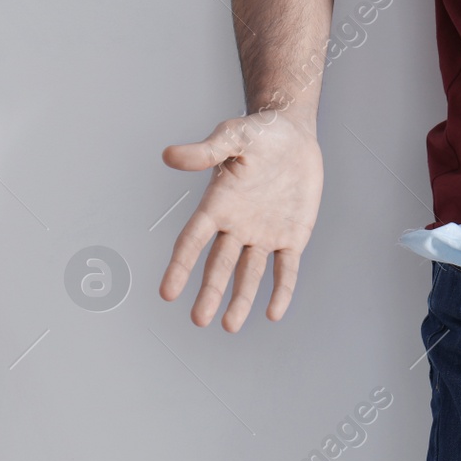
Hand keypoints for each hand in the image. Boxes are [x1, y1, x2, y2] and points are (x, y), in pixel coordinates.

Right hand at [159, 109, 323, 330]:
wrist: (293, 134)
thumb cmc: (258, 133)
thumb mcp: (233, 136)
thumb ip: (205, 151)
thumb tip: (169, 155)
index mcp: (217, 205)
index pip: (192, 241)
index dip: (180, 266)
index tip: (167, 293)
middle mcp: (236, 226)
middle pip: (219, 265)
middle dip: (210, 292)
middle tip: (199, 320)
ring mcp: (264, 234)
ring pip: (249, 273)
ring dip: (240, 299)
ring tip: (230, 327)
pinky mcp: (293, 236)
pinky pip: (286, 268)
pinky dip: (282, 289)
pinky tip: (274, 313)